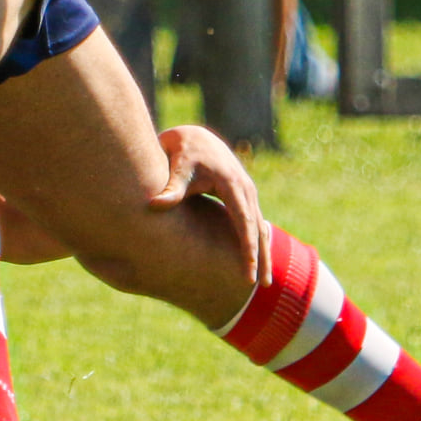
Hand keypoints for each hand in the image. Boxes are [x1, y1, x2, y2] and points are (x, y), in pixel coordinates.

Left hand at [148, 124, 269, 286]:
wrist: (193, 135)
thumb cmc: (183, 151)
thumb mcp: (177, 165)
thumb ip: (170, 186)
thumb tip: (154, 205)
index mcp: (232, 184)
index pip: (244, 222)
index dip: (247, 248)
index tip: (249, 271)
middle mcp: (245, 188)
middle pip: (258, 228)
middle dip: (262, 257)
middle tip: (264, 285)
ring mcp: (247, 191)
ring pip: (260, 227)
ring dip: (264, 252)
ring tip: (265, 281)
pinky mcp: (243, 195)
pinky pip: (255, 222)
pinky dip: (259, 241)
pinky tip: (258, 260)